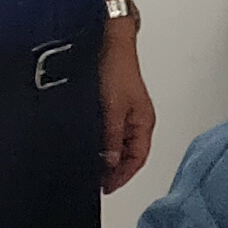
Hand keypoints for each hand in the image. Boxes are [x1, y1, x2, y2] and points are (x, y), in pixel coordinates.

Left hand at [98, 30, 156, 192]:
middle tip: (93, 180)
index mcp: (143, 122)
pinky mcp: (110, 104)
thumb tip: (109, 163)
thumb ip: (112, 138)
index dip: (121, 176)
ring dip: (104, 155)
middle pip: (127, 154)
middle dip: (112, 169)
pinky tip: (84, 142)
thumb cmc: (115, 68)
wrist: (108, 40)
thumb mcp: (113, 109)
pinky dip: (98, 141)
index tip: (104, 187)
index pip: (137, 159)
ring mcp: (123, 112)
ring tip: (87, 164)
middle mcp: (135, 119)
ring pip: (116, 143)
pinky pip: (107, 131)